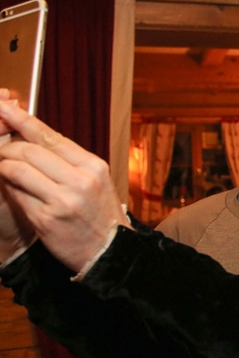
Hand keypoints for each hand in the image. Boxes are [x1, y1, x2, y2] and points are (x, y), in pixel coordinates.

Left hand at [0, 96, 129, 271]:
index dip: (22, 120)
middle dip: (8, 148)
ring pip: (17, 170)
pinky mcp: (46, 219)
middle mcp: (80, 180)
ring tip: (5, 169)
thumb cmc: (98, 213)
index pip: (50, 136)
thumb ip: (67, 159)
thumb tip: (31, 135)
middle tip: (2, 151)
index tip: (3, 107)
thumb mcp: (94, 180)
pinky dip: (9, 188)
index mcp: (93, 166)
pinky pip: (16, 194)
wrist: (109, 251)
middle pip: (29, 150)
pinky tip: (12, 189)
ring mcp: (63, 200)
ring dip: (4, 166)